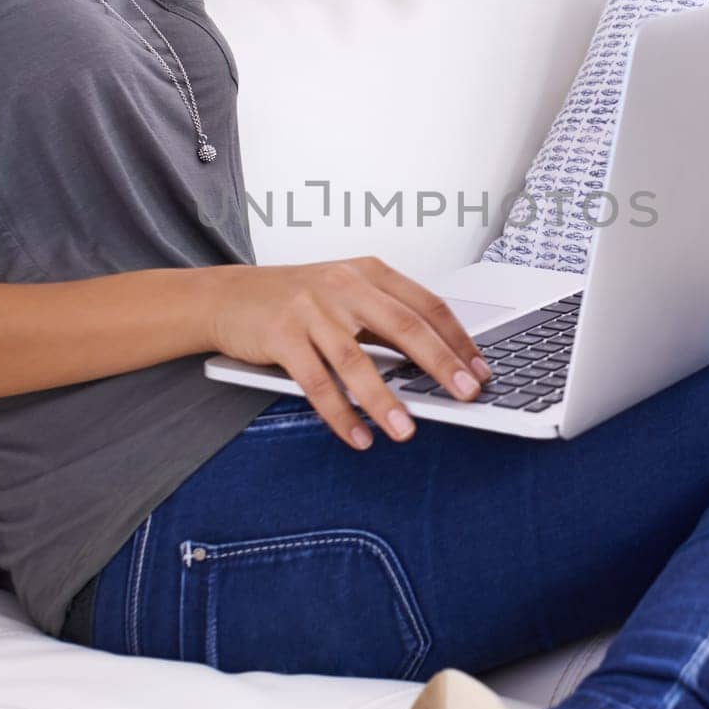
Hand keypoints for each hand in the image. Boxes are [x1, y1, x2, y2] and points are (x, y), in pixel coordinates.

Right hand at [207, 258, 494, 449]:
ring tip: (407, 431)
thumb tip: (436, 362)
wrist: (227, 295)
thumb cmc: (294, 299)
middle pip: (403, 326)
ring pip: (357, 360)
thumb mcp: (345, 293)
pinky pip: (316, 382)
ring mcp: (310, 309)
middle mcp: (343, 285)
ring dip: (385, 400)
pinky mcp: (281, 335)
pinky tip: (358, 436)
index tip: (481, 368)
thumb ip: (384, 319)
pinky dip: (339, 414)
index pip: (426, 304)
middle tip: (467, 394)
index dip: (458, 338)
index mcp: (368, 272)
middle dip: (441, 364)